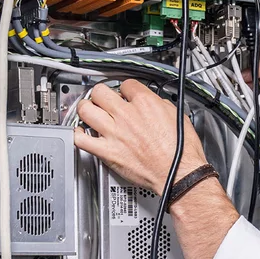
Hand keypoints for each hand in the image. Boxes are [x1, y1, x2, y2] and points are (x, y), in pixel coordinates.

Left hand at [73, 80, 208, 193]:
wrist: (178, 174)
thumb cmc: (181, 151)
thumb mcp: (177, 116)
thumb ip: (159, 105)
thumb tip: (152, 102)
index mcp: (145, 103)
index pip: (125, 84)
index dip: (124, 89)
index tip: (124, 95)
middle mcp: (126, 115)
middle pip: (100, 92)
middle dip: (100, 94)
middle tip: (102, 100)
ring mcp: (114, 133)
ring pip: (85, 110)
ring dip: (86, 109)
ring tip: (89, 112)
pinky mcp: (107, 152)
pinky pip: (81, 140)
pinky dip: (78, 135)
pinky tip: (82, 134)